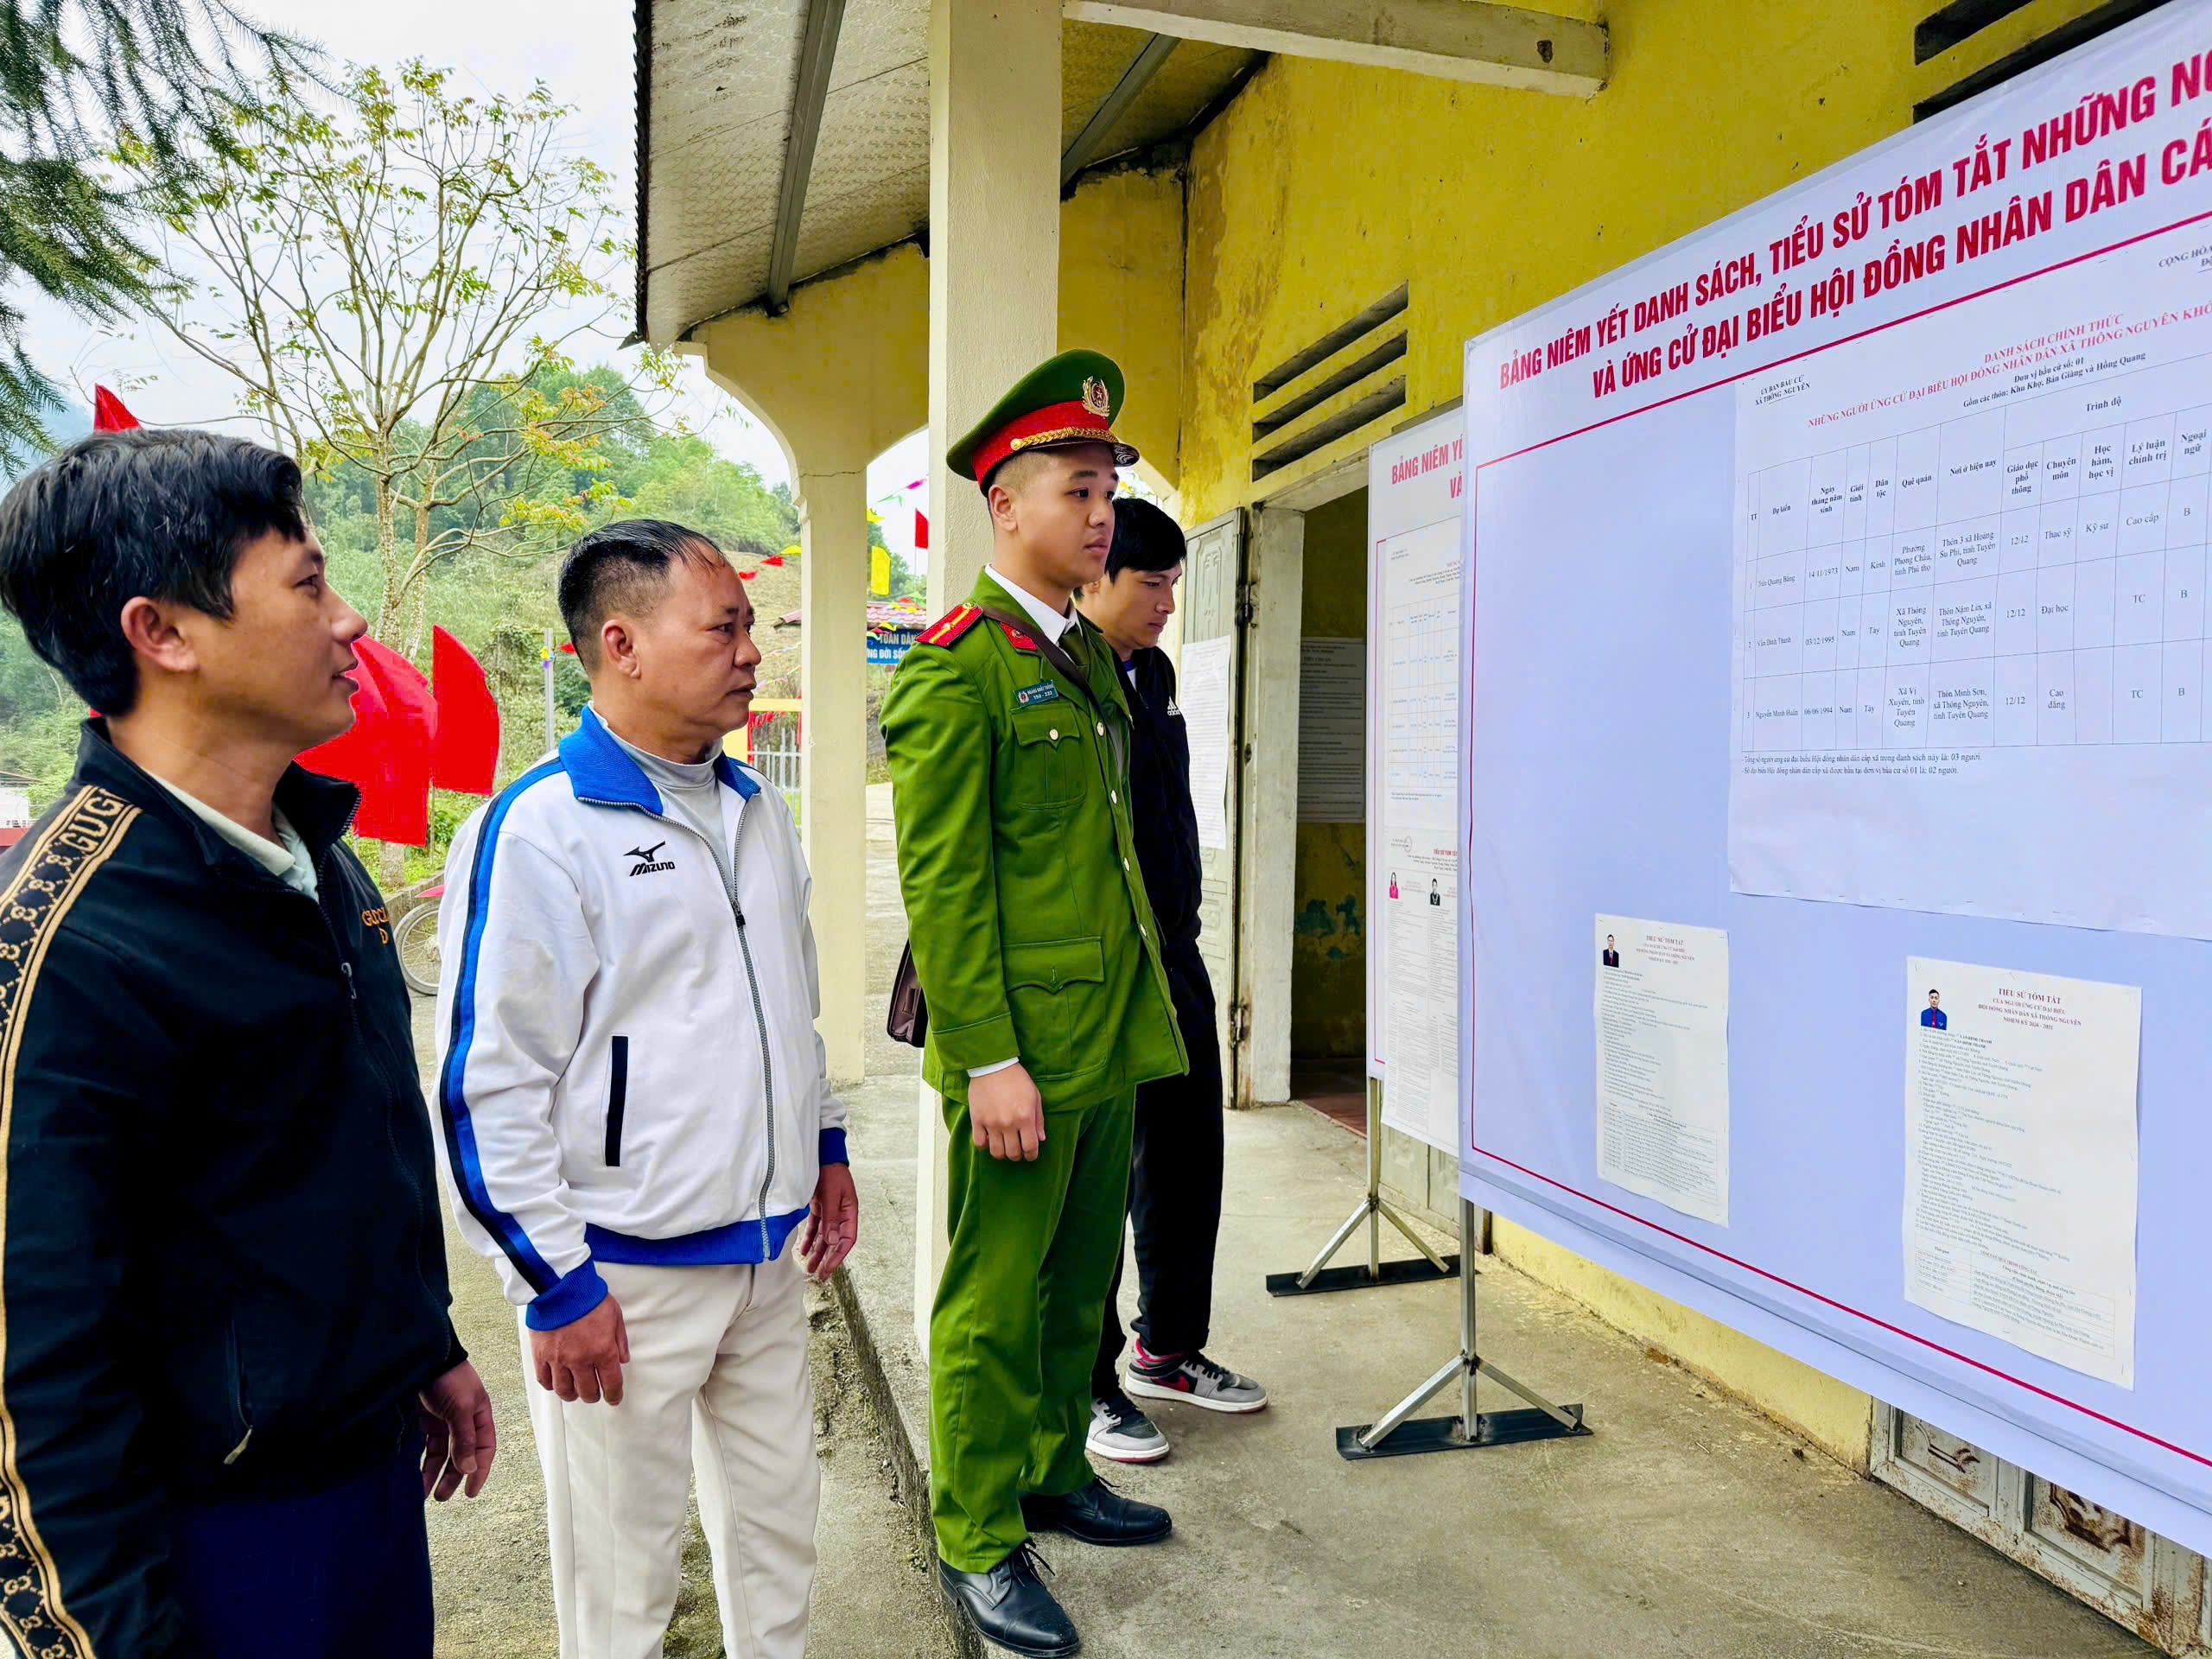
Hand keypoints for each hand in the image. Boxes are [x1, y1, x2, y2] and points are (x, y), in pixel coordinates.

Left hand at [417, 1361, 496, 1500]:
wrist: (422, 1358)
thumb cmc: (448, 1377)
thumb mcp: (461, 1408)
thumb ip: (465, 1439)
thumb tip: (470, 1468)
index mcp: (479, 1416)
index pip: (484, 1449)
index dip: (479, 1471)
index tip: (470, 1493)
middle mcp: (462, 1421)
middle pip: (461, 1456)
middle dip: (452, 1477)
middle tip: (441, 1497)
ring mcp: (442, 1421)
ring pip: (440, 1454)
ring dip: (433, 1474)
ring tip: (424, 1493)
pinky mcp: (424, 1421)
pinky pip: (423, 1448)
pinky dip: (419, 1462)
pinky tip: (413, 1476)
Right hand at [530, 1293, 628, 1405]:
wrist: (560, 1286)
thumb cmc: (588, 1297)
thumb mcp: (615, 1315)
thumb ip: (619, 1340)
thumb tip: (622, 1360)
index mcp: (602, 1351)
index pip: (611, 1384)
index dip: (614, 1395)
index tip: (614, 1398)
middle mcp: (580, 1360)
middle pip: (587, 1392)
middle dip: (594, 1396)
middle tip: (595, 1393)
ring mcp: (558, 1359)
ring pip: (565, 1391)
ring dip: (572, 1394)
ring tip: (575, 1390)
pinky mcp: (540, 1355)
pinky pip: (544, 1380)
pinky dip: (551, 1385)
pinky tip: (557, 1381)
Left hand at [800, 1162, 859, 1279]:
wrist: (823, 1155)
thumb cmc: (831, 1173)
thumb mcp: (832, 1195)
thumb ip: (831, 1217)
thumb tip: (833, 1241)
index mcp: (849, 1212)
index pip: (847, 1239)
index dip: (839, 1255)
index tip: (829, 1268)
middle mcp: (841, 1215)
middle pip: (836, 1242)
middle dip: (828, 1259)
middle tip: (819, 1275)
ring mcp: (830, 1212)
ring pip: (825, 1238)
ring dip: (818, 1252)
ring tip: (810, 1268)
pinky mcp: (820, 1209)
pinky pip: (816, 1228)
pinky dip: (810, 1239)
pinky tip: (804, 1250)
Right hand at [969, 1064, 1044, 1160]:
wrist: (994, 1065)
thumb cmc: (1017, 1079)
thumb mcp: (1035, 1096)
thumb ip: (1038, 1119)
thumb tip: (1041, 1139)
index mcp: (1025, 1118)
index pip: (1030, 1147)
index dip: (1032, 1155)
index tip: (1031, 1155)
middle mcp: (1008, 1123)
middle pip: (1013, 1153)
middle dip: (1017, 1156)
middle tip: (1018, 1150)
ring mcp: (991, 1123)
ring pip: (996, 1152)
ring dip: (1002, 1154)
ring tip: (1004, 1147)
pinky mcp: (977, 1120)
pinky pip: (979, 1142)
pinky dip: (985, 1146)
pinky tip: (989, 1140)